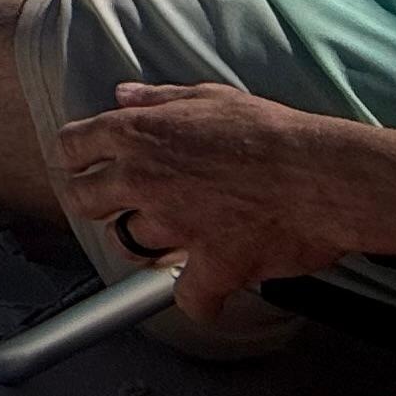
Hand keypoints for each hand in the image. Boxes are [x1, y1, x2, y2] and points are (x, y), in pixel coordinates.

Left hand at [54, 82, 369, 317]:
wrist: (323, 175)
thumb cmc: (273, 133)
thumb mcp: (210, 98)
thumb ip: (160, 100)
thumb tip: (123, 95)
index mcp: (139, 135)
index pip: (73, 147)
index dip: (74, 158)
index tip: (80, 164)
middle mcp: (143, 180)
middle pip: (84, 200)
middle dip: (93, 204)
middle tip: (111, 205)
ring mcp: (171, 227)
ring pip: (129, 245)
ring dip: (147, 245)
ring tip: (171, 239)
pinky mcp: (207, 267)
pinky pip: (187, 298)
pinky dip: (199, 300)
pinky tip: (210, 292)